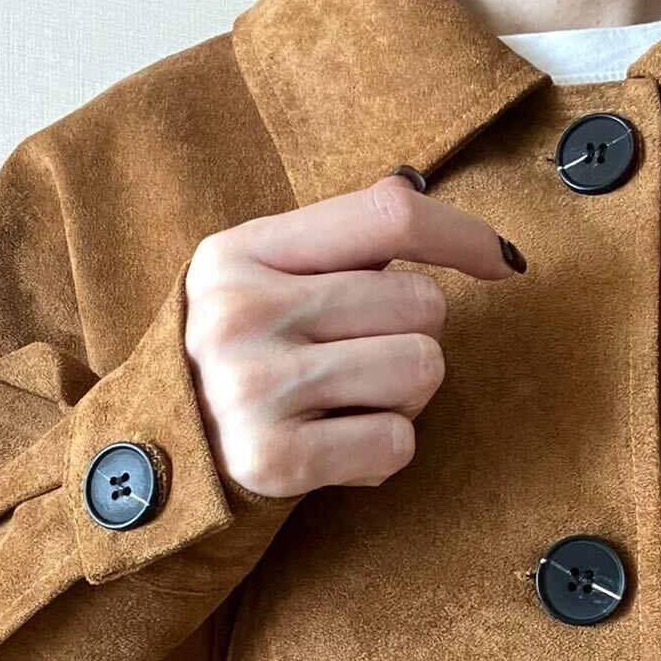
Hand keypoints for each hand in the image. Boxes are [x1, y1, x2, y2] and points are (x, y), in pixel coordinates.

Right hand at [183, 172, 527, 498]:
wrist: (157, 464)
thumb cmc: (234, 363)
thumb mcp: (256, 282)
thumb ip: (334, 245)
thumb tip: (424, 196)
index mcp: (242, 252)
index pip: (388, 217)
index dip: (463, 236)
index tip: (502, 265)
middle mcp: (242, 312)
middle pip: (421, 304)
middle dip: (411, 339)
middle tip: (357, 365)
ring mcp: (254, 388)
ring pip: (421, 371)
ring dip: (404, 398)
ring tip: (347, 406)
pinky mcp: (273, 460)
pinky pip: (397, 443)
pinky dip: (381, 452)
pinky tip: (335, 449)